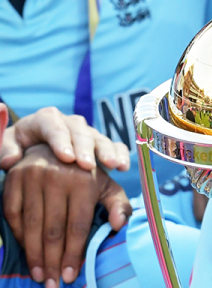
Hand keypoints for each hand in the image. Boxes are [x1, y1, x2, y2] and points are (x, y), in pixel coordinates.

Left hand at [0, 106, 129, 171]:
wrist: (35, 152)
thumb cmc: (19, 149)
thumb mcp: (8, 146)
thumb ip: (6, 149)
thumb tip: (10, 160)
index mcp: (45, 119)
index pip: (52, 124)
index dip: (60, 140)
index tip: (65, 157)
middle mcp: (69, 123)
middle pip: (79, 131)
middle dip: (85, 148)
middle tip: (87, 166)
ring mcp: (87, 133)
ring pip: (99, 137)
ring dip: (106, 151)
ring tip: (112, 166)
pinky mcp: (100, 145)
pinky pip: (114, 146)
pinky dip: (120, 155)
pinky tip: (123, 168)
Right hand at [3, 144, 131, 287]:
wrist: (56, 146)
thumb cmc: (87, 174)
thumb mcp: (108, 185)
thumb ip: (119, 204)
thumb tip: (119, 226)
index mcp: (84, 181)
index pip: (78, 227)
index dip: (73, 255)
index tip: (71, 277)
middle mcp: (58, 178)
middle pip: (54, 231)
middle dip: (53, 263)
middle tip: (53, 287)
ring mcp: (33, 177)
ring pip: (33, 226)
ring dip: (34, 256)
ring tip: (40, 278)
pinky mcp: (13, 179)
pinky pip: (13, 214)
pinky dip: (19, 237)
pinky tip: (26, 254)